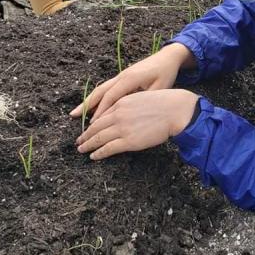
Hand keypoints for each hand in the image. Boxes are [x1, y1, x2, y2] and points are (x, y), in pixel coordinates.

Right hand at [70, 43, 195, 121]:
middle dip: (86, 104)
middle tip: (73, 116)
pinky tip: (93, 107)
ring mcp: (121, 75)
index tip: (92, 124)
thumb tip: (134, 114)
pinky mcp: (123, 76)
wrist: (168, 57)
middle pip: (100, 91)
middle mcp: (122, 75)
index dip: (101, 110)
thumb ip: (146, 99)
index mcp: (130, 78)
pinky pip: (107, 88)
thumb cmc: (165, 73)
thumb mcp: (160, 87)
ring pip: (101, 88)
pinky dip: (98, 97)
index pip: (111, 96)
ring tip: (76, 112)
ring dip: (89, 101)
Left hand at [76, 89, 198, 159]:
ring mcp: (122, 128)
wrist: (175, 110)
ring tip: (82, 149)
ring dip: (88, 144)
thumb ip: (130, 105)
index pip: (102, 114)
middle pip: (96, 126)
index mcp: (122, 102)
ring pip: (98, 138)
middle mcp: (118, 114)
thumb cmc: (165, 104)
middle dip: (85, 134)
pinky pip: (108, 148)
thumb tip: (124, 114)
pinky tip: (94, 156)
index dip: (93, 122)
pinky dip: (99, 153)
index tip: (88, 128)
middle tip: (79, 141)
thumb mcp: (142, 98)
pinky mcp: (128, 141)